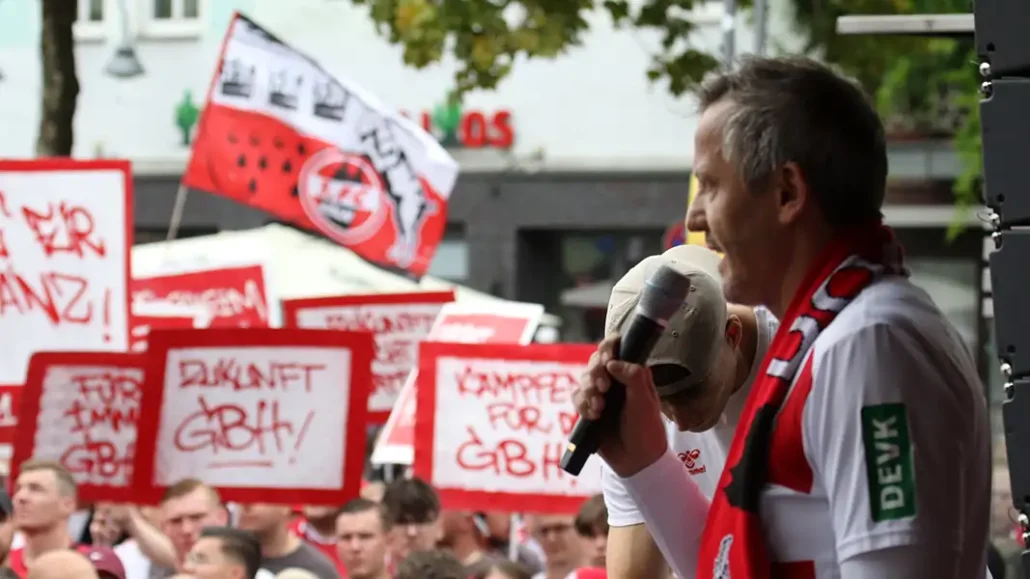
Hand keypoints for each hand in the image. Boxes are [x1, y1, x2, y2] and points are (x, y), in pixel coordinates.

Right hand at [573, 334, 668, 477]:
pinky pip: (577, 397)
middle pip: (596, 360)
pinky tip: (593, 417)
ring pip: (584, 378)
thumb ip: (633, 376)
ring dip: (589, 391)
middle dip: (596, 373)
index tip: (608, 359)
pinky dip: (583, 405)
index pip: (618, 346)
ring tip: (600, 409)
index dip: (609, 346)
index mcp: (633, 372)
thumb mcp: (646, 401)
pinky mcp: (589, 408)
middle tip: (604, 389)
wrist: (636, 460)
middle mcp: (616, 379)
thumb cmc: (647, 429)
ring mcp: (602, 393)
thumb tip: (612, 362)